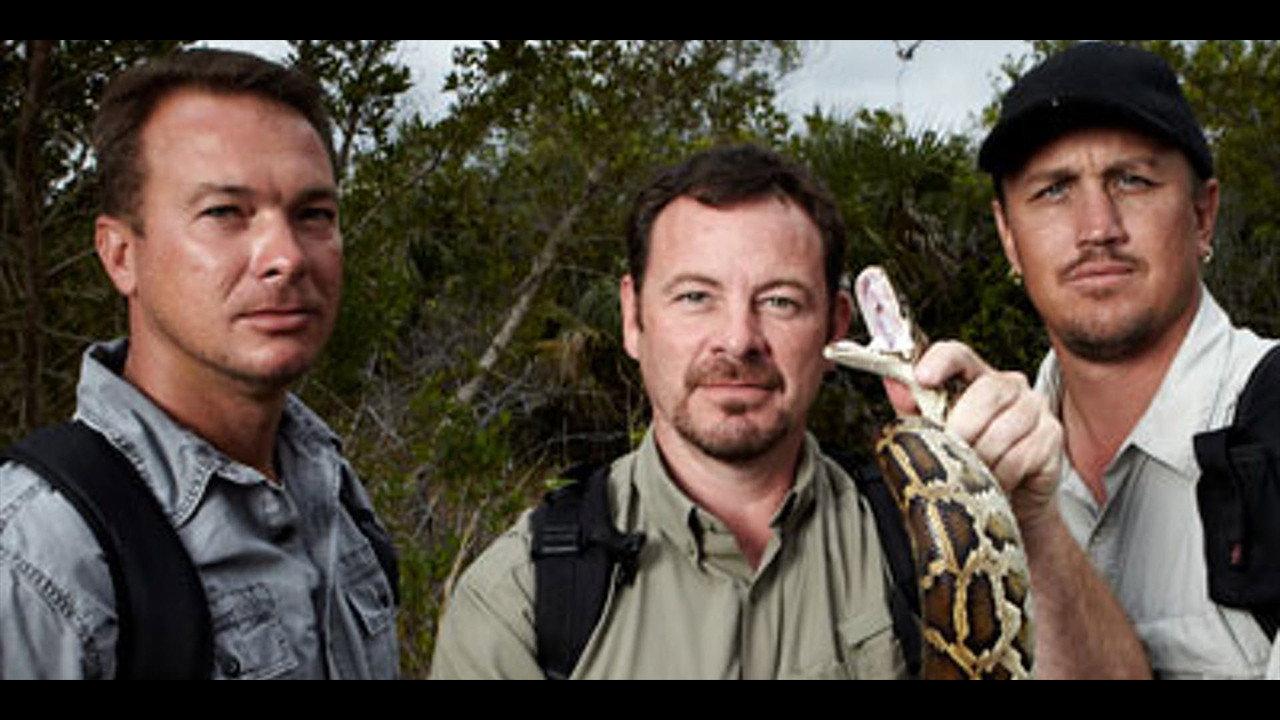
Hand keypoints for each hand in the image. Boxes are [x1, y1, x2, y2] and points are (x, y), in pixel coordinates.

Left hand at [884, 340, 1062, 530]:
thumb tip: (892, 383)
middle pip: (986, 391)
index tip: (922, 378)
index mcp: (975, 377)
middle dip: (962, 427)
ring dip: (980, 459)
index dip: (940, 361)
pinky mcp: (1052, 436)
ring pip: (1003, 429)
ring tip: (971, 475)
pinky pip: (1020, 455)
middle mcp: (1010, 385)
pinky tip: (994, 484)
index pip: (958, 354)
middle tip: (950, 452)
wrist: (1010, 500)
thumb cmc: (968, 461)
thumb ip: (914, 409)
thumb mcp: (934, 435)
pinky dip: (1001, 475)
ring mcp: (1035, 408)